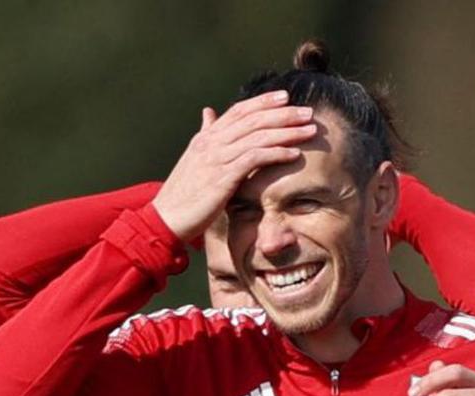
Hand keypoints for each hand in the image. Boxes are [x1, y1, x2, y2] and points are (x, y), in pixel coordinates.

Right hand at [152, 90, 316, 242]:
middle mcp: (212, 143)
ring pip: (258, 136)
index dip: (263, 102)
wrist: (165, 219)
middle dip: (283, 114)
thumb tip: (208, 113)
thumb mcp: (193, 160)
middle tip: (308, 112)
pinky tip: (294, 153)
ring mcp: (217, 159)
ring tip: (309, 130)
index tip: (285, 97)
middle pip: (254, 119)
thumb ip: (205, 135)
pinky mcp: (223, 178)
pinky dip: (276, 153)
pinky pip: (255, 158)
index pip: (239, 111)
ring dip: (287, 131)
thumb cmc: (181, 196)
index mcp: (206, 138)